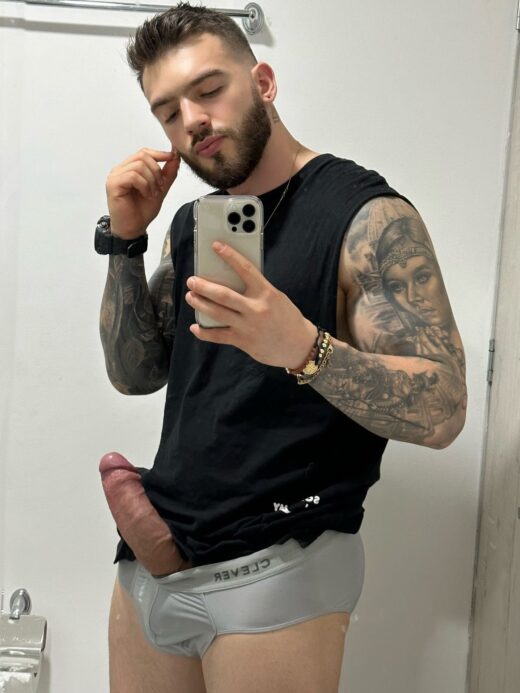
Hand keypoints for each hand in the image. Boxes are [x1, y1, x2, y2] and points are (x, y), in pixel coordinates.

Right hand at [105, 147, 179, 238]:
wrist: (134, 228)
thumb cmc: (142, 211)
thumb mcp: (160, 189)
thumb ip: (168, 173)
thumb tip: (176, 156)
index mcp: (129, 168)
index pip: (144, 152)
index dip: (159, 154)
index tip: (172, 158)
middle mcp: (120, 170)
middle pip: (142, 156)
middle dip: (156, 171)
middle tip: (159, 187)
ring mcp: (115, 176)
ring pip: (139, 166)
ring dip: (151, 181)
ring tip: (152, 194)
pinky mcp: (113, 184)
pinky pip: (133, 176)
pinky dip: (144, 186)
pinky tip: (146, 195)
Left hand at [185, 241, 316, 368]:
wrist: (299, 345)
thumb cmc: (288, 318)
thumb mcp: (276, 298)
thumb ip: (256, 290)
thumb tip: (231, 281)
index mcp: (266, 293)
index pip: (246, 269)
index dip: (230, 256)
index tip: (216, 246)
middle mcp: (256, 309)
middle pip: (223, 295)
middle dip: (203, 286)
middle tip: (192, 280)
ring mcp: (248, 326)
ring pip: (217, 313)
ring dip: (200, 304)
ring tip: (191, 296)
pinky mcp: (243, 341)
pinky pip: (218, 336)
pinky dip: (204, 332)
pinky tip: (195, 327)